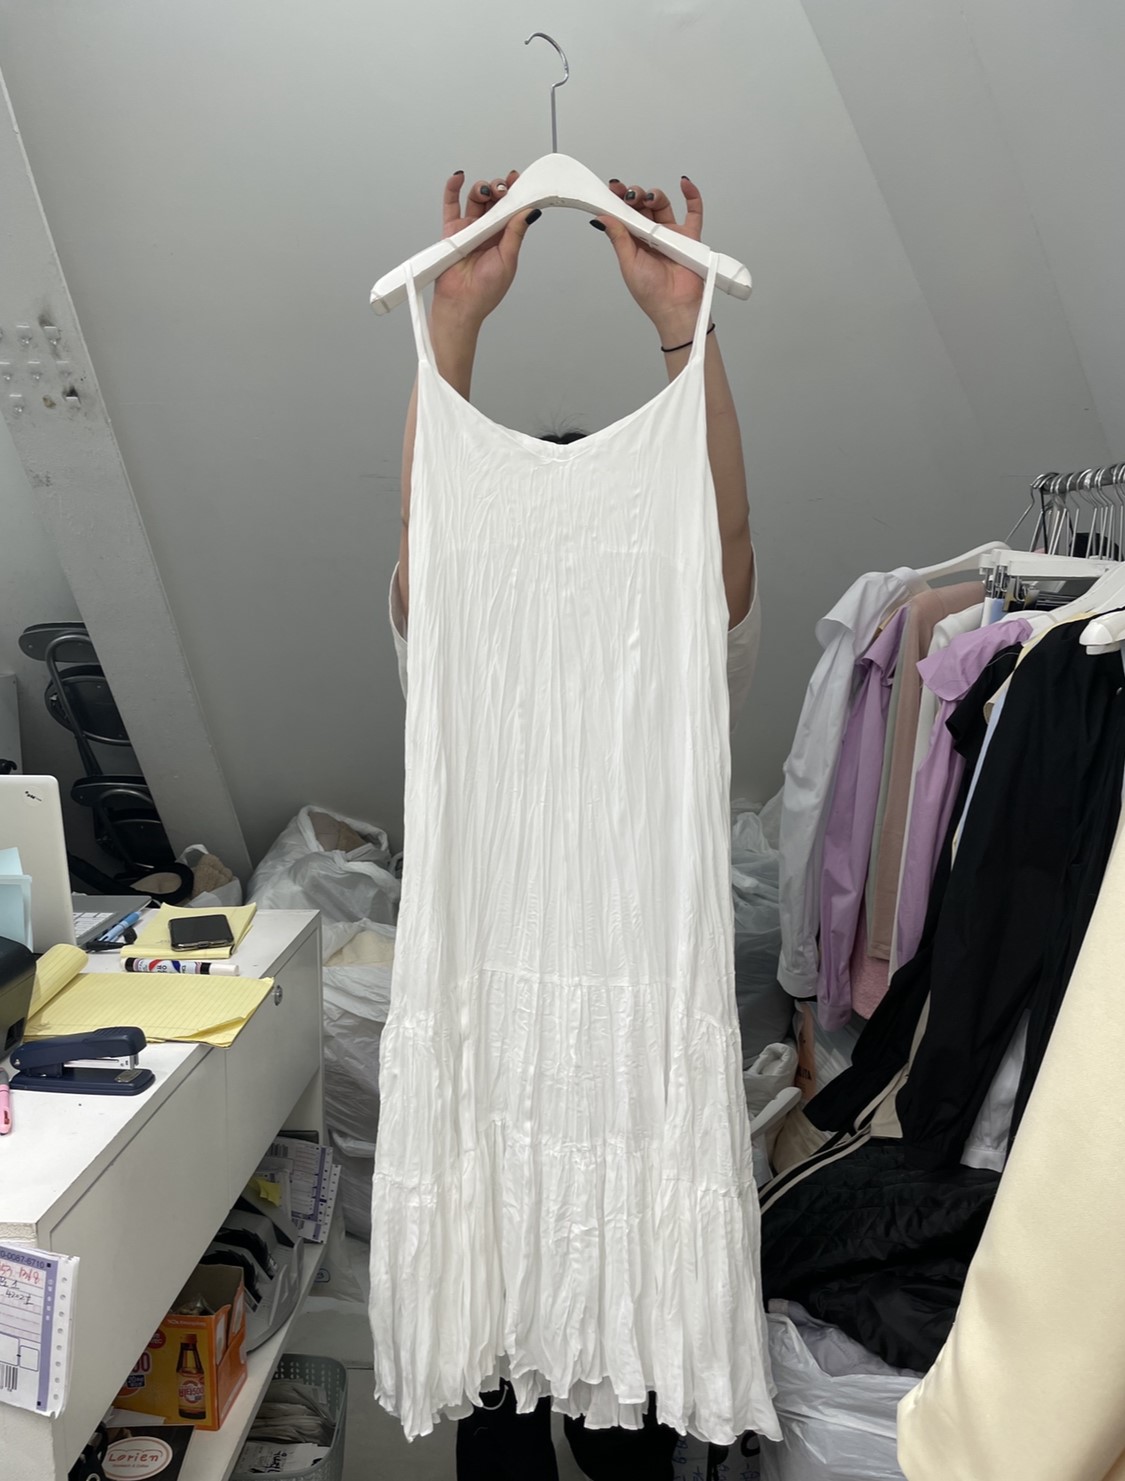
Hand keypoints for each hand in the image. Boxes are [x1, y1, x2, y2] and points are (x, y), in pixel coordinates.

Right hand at [432, 170, 537, 329]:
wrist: (462, 304)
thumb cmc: (486, 291)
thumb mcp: (508, 259)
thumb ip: (516, 233)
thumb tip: (530, 211)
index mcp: (504, 238)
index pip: (511, 209)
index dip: (515, 193)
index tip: (518, 181)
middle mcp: (487, 231)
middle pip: (493, 200)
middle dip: (499, 189)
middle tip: (502, 191)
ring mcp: (469, 229)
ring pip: (475, 199)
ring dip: (481, 188)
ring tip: (486, 191)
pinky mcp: (451, 231)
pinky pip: (450, 205)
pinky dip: (452, 189)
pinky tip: (459, 177)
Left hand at [594, 177, 705, 343]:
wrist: (675, 308)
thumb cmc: (651, 293)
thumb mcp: (629, 263)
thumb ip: (618, 238)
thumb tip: (603, 217)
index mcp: (634, 242)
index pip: (625, 215)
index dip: (619, 200)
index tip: (614, 188)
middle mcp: (651, 236)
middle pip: (643, 206)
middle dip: (636, 195)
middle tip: (632, 196)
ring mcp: (671, 235)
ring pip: (663, 205)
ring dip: (655, 195)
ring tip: (649, 198)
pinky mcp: (690, 238)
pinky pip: (694, 212)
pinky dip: (691, 196)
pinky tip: (683, 183)